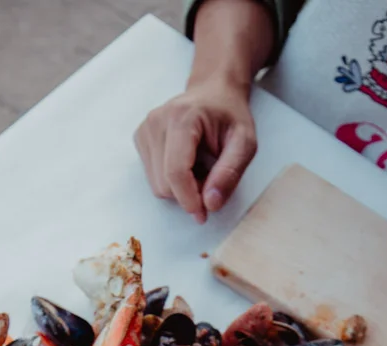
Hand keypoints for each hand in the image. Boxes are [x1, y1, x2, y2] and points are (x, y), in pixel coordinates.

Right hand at [135, 78, 256, 222]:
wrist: (214, 90)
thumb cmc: (230, 115)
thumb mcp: (245, 142)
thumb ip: (230, 173)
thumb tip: (210, 204)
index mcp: (182, 118)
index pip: (175, 171)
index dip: (188, 200)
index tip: (203, 214)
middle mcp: (156, 122)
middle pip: (164, 183)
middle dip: (188, 193)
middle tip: (211, 180)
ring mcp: (145, 129)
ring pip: (156, 184)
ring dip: (180, 188)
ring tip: (199, 167)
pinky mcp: (140, 138)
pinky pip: (152, 176)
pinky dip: (171, 179)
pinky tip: (186, 162)